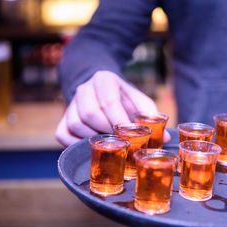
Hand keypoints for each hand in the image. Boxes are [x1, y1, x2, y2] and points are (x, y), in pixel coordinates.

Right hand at [56, 70, 170, 145]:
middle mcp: (83, 89)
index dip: (119, 121)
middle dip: (106, 131)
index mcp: (104, 80)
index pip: (109, 101)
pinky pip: (63, 135)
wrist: (98, 90)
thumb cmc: (122, 98)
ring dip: (93, 139)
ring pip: (76, 125)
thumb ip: (151, 117)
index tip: (129, 135)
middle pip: (90, 114)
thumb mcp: (138, 101)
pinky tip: (91, 146)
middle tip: (119, 141)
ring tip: (107, 143)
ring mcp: (69, 105)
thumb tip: (165, 138)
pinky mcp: (62, 119)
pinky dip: (76, 145)